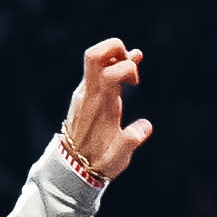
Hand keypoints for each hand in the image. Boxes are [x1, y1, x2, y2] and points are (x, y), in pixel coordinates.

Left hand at [61, 37, 152, 179]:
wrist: (71, 169)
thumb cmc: (97, 163)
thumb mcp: (117, 158)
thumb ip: (130, 141)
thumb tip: (145, 126)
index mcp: (100, 107)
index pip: (110, 72)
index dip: (128, 69)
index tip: (136, 84)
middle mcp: (89, 95)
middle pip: (94, 55)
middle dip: (116, 48)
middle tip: (131, 60)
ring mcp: (84, 94)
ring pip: (94, 60)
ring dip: (115, 54)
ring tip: (133, 61)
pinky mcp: (83, 96)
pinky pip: (95, 71)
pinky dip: (111, 64)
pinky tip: (127, 65)